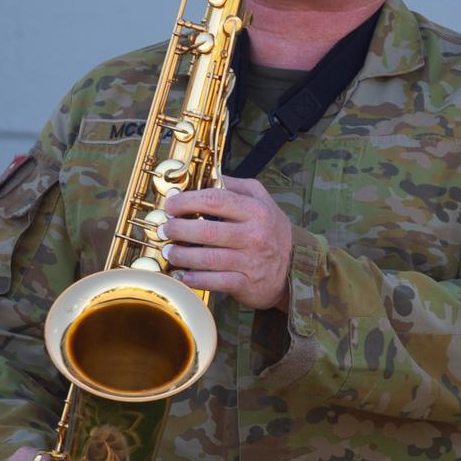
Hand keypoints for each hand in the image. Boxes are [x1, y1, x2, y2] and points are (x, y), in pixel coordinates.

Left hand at [160, 175, 291, 310]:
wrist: (294, 267)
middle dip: (178, 230)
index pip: (216, 199)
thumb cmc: (271, 229)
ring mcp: (250, 261)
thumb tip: (207, 176)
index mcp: (256, 210)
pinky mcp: (247, 284)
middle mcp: (254, 235)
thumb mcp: (261, 199)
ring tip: (170, 252)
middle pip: (207, 231)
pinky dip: (195, 279)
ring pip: (207, 259)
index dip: (187, 201)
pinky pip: (215, 282)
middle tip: (165, 230)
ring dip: (182, 256)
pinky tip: (183, 275)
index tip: (171, 205)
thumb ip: (235, 186)